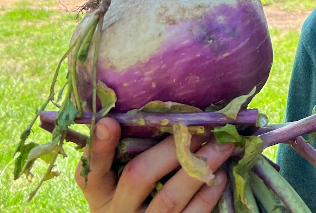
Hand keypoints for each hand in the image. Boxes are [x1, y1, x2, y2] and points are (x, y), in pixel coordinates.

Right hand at [75, 117, 234, 211]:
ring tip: (224, 145)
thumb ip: (131, 154)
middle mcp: (119, 211)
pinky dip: (209, 193)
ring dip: (199, 167)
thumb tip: (161, 113)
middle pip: (137, 177)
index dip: (99, 148)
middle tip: (198, 128)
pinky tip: (221, 175)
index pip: (91, 172)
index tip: (109, 122)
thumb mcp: (123, 184)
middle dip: (169, 150)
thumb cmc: (140, 200)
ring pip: (170, 198)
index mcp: (102, 195)